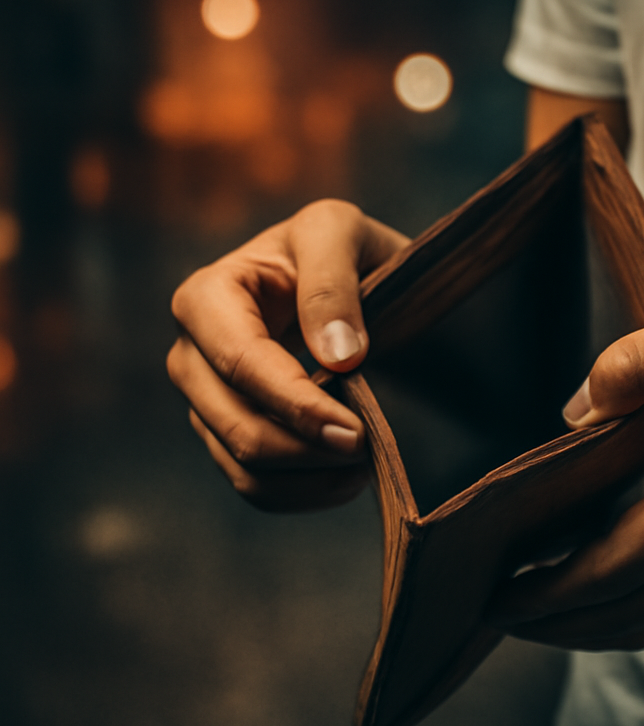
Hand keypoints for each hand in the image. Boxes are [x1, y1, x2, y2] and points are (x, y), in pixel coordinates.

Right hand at [167, 199, 408, 510]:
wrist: (347, 273)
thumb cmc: (336, 245)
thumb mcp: (337, 231)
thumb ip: (332, 282)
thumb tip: (338, 356)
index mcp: (207, 297)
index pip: (240, 364)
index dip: (296, 404)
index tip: (355, 431)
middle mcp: (193, 355)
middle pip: (235, 425)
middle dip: (306, 449)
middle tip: (369, 449)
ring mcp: (208, 400)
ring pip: (243, 466)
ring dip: (309, 478)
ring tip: (366, 464)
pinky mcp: (230, 434)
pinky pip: (255, 485)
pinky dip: (302, 493)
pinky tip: (347, 477)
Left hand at [489, 303, 643, 649]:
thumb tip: (577, 408)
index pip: (619, 563)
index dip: (551, 588)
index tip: (497, 594)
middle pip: (630, 611)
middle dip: (556, 622)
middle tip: (494, 612)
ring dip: (590, 625)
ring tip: (534, 611)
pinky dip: (634, 609)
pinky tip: (602, 590)